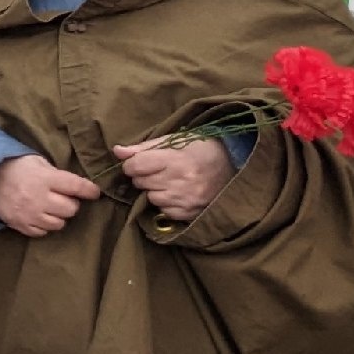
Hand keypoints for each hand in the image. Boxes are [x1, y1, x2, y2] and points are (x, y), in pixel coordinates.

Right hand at [0, 154, 103, 237]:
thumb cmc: (16, 166)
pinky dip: (44, 225)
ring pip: (59, 224)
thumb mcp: (38, 162)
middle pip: (71, 209)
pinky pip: (42, 232)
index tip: (94, 192)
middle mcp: (39, 198)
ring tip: (50, 207)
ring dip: (58, 216)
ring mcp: (29, 214)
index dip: (90, 191)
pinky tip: (39, 215)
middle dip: (71, 203)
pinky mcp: (20, 224)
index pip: (77, 187)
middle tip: (64, 197)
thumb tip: (77, 188)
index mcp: (45, 178)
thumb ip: (57, 174)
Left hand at [116, 136, 234, 223]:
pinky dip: (166, 203)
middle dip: (143, 176)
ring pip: (151, 198)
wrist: (236, 163)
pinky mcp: (191, 213)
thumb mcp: (174, 140)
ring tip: (169, 180)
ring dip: (154, 190)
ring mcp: (187, 200)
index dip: (132, 164)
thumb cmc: (202, 147)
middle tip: (158, 170)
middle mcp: (181, 182)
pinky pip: (165, 211)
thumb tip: (117, 151)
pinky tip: (178, 192)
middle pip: (141, 183)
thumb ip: (143, 147)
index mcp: (176, 160)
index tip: (139, 162)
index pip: (136, 166)